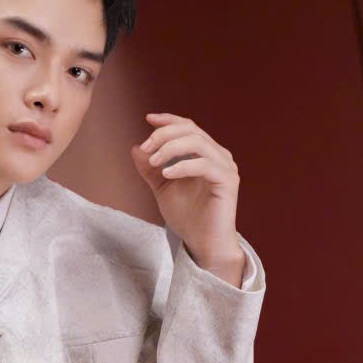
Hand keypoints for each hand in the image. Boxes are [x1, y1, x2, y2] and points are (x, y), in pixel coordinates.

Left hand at [130, 112, 239, 258]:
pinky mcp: (227, 181)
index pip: (188, 127)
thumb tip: (135, 148)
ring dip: (171, 148)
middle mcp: (218, 155)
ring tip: (154, 162)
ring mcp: (225, 167)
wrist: (203, 243)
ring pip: (198, 143)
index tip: (148, 119)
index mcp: (205, 153)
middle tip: (146, 149)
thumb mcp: (162, 189)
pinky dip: (183, 166)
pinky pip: (204, 165)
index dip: (169, 120)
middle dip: (164, 135)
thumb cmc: (187, 217)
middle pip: (191, 130)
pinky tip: (167, 174)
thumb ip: (150, 169)